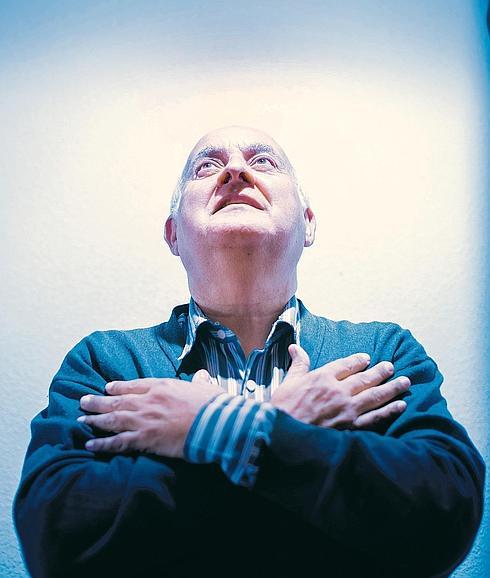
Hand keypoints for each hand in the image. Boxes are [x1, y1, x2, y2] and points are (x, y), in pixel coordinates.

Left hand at [77, 370, 221, 457]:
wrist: (214, 423)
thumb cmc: (212, 405)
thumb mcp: (206, 387)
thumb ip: (199, 381)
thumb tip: (202, 376)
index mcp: (162, 386)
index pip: (135, 385)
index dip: (118, 387)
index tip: (107, 388)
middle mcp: (148, 401)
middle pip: (117, 400)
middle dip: (98, 401)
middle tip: (83, 401)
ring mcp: (144, 420)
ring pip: (112, 419)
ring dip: (94, 419)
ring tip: (80, 418)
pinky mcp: (145, 439)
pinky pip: (118, 442)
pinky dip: (102, 444)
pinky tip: (89, 444)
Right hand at [271, 345, 409, 428]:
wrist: (284, 434)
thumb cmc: (283, 408)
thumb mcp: (288, 382)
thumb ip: (298, 364)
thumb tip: (295, 347)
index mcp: (322, 377)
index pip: (345, 365)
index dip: (358, 360)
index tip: (367, 358)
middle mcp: (338, 391)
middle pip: (365, 378)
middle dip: (380, 371)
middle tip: (391, 366)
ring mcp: (347, 409)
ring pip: (375, 395)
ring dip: (392, 387)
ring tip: (405, 381)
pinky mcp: (351, 426)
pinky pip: (375, 417)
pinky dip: (389, 411)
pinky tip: (401, 405)